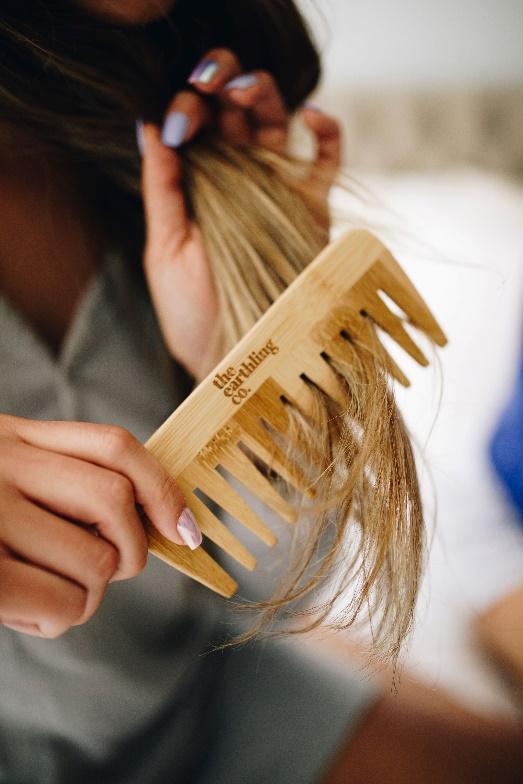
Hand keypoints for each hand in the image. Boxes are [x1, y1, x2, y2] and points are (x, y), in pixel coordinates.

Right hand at [0, 415, 200, 638]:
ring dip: (88, 593)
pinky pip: (61, 605)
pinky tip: (28, 612)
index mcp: (15, 437)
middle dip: (132, 548)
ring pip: (95, 561)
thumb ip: (63, 480)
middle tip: (108, 568)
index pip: (114, 447)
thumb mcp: (2, 470)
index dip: (162, 489)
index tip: (185, 529)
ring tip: (47, 591)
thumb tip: (156, 524)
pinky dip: (60, 620)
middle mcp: (1, 464)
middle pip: (115, 500)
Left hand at [139, 48, 341, 382]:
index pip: (196, 128)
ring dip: (266, 95)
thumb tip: (149, 124)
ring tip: (248, 90)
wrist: (239, 359)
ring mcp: (277, 192)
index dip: (190, 106)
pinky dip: (326, 131)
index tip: (183, 115)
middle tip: (215, 84)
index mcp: (197, 187)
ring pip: (277, 124)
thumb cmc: (192, 314)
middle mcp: (236, 181)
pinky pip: (326, 160)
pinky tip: (311, 114)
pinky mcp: (314, 209)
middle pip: (235, 114)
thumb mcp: (166, 249)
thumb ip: (163, 189)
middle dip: (224, 87)